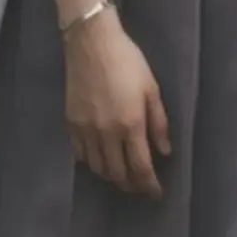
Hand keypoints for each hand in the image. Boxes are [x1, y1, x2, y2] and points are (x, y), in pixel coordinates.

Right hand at [63, 9, 170, 195]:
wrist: (91, 43)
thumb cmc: (128, 61)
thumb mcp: (151, 88)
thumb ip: (159, 122)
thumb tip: (165, 151)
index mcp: (130, 124)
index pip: (141, 168)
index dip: (150, 185)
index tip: (157, 193)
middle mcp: (106, 134)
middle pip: (118, 174)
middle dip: (132, 185)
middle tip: (141, 187)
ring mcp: (85, 131)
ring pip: (98, 168)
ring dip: (112, 177)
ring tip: (123, 175)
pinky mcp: (71, 124)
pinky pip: (81, 155)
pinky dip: (93, 164)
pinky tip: (101, 159)